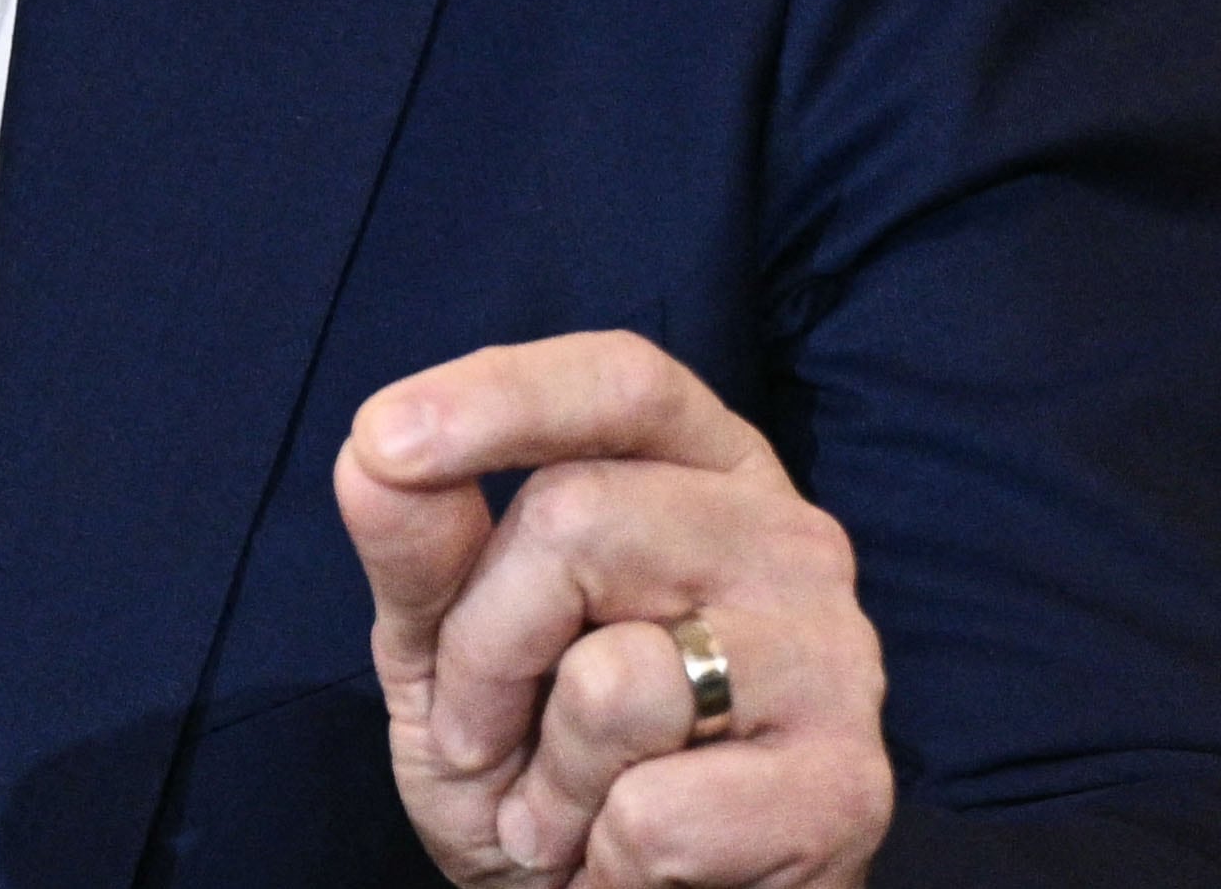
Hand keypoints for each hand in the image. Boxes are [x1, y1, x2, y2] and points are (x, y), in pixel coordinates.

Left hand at [335, 332, 889, 888]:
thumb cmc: (546, 767)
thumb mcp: (450, 659)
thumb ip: (422, 556)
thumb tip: (371, 454)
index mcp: (702, 468)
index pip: (621, 381)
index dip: (504, 395)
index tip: (384, 439)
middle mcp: (787, 534)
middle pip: (577, 518)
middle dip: (482, 650)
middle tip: (489, 739)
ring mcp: (833, 656)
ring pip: (616, 678)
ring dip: (548, 780)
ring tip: (572, 813)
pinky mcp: (850, 787)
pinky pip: (656, 813)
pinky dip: (604, 861)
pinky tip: (634, 868)